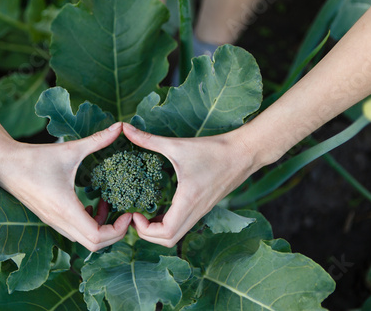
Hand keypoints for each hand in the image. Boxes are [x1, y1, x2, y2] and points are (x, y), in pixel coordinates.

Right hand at [0, 122, 131, 251]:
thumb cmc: (35, 158)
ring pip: (84, 241)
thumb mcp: (70, 149)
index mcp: (66, 209)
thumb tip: (120, 126)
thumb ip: (97, 140)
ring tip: (107, 205)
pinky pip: (75, 233)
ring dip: (101, 228)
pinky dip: (89, 225)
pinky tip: (91, 205)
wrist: (2, 164)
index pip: (98, 237)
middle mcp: (60, 221)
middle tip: (124, 213)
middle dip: (115, 233)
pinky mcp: (50, 219)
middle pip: (95, 246)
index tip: (128, 212)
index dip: (118, 230)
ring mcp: (54, 223)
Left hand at [122, 123, 258, 246]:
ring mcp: (201, 212)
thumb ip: (149, 139)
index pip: (165, 233)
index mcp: (188, 201)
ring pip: (176, 236)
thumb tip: (125, 128)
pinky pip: (183, 225)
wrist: (245, 152)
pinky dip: (168, 224)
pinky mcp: (203, 207)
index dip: (145, 229)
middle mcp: (195, 212)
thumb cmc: (214, 150)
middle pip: (169, 241)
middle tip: (135, 216)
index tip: (134, 212)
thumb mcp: (177, 145)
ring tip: (143, 214)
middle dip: (147, 235)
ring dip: (157, 231)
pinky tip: (159, 208)